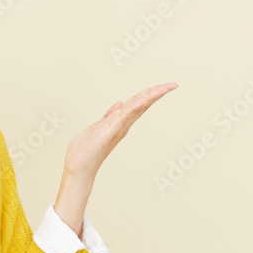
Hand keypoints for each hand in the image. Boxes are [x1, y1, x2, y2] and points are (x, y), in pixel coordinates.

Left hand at [63, 81, 178, 180]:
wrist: (79, 168)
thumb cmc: (86, 151)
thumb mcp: (99, 127)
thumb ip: (110, 115)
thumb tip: (119, 103)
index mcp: (121, 122)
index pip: (139, 103)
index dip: (152, 93)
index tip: (166, 86)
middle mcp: (123, 124)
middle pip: (143, 103)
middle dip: (158, 92)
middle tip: (174, 84)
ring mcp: (118, 127)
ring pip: (137, 107)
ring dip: (151, 96)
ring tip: (165, 88)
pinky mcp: (110, 132)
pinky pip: (124, 117)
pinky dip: (134, 108)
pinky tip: (144, 101)